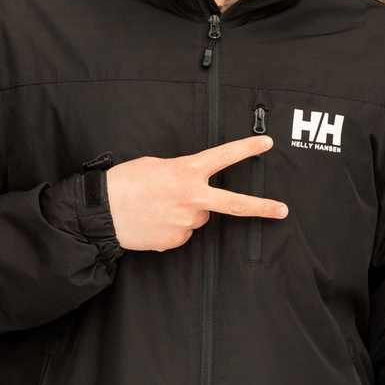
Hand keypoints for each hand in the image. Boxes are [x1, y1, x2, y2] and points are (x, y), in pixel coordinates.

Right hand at [105, 136, 286, 251]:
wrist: (102, 213)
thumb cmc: (125, 183)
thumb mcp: (156, 165)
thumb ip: (181, 174)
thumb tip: (191, 191)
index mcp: (186, 172)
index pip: (223, 157)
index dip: (246, 149)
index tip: (266, 144)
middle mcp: (191, 198)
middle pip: (234, 204)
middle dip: (261, 207)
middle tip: (283, 210)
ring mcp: (185, 222)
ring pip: (197, 216)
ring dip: (186, 211)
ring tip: (158, 206)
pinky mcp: (175, 240)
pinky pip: (182, 232)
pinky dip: (172, 226)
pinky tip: (153, 220)